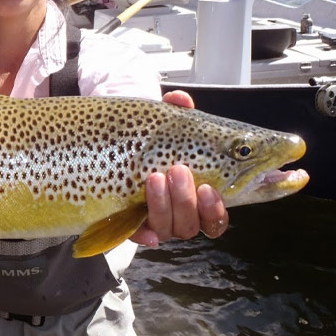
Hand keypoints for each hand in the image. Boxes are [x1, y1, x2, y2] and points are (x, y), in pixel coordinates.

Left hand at [129, 90, 229, 246]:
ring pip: (170, 228)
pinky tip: (145, 229)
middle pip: (193, 224)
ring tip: (155, 177)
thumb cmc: (153, 137)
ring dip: (165, 205)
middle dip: (187, 200)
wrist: (118, 143)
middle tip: (178, 171)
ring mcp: (157, 220)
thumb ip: (177, 111)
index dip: (216, 209)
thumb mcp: (166, 124)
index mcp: (198, 195)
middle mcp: (181, 213)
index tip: (210, 188)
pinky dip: (144, 233)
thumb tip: (180, 99)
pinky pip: (140, 236)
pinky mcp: (131, 223)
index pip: (215, 215)